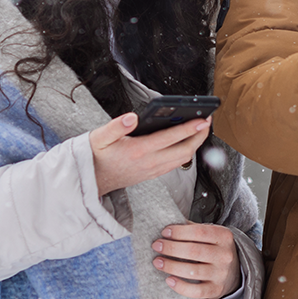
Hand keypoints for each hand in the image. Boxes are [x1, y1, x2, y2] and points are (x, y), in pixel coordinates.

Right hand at [89, 113, 210, 196]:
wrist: (89, 181)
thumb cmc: (95, 157)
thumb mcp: (99, 137)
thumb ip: (116, 126)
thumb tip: (133, 117)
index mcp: (138, 151)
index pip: (170, 138)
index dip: (189, 128)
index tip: (202, 119)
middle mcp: (148, 162)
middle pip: (184, 150)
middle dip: (199, 135)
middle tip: (207, 121)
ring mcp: (152, 170)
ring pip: (182, 159)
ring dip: (195, 144)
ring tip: (201, 129)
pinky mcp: (152, 174)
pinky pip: (175, 165)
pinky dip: (186, 153)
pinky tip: (187, 142)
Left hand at [151, 221, 241, 298]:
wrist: (233, 272)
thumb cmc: (215, 249)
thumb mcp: (211, 234)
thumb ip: (194, 228)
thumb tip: (170, 224)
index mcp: (224, 236)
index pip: (199, 232)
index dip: (180, 232)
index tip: (165, 232)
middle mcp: (224, 255)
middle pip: (194, 251)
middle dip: (171, 248)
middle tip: (156, 246)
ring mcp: (221, 274)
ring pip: (193, 271)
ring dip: (171, 266)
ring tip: (157, 262)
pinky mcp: (215, 289)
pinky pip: (195, 291)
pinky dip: (180, 286)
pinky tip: (168, 280)